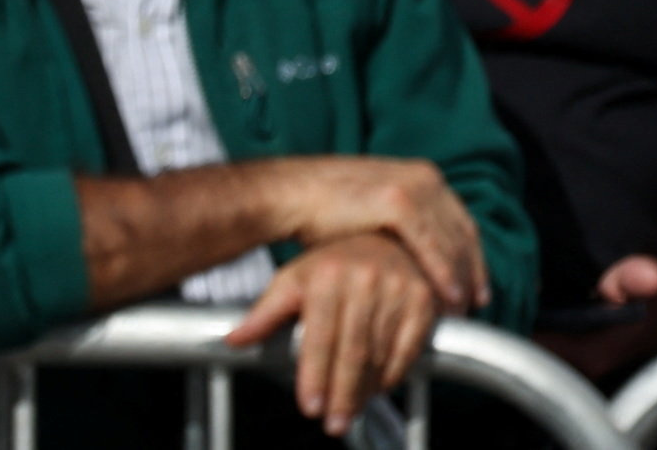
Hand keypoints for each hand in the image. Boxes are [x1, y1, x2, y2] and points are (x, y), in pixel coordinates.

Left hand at [230, 230, 443, 424]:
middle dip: (342, 394)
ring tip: (349, 410)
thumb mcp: (294, 280)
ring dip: (365, 390)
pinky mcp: (423, 300)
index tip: (310, 406)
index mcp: (327, 274)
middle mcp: (365, 279)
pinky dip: (392, 375)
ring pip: (380, 356)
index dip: (315, 375)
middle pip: (352, 352)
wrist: (383, 234)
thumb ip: (265, 313)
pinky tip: (377, 388)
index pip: (320, 337)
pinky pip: (408, 351)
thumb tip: (233, 340)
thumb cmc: (333, 262)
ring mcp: (398, 289)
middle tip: (333, 423)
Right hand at [264, 156, 488, 308]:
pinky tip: (448, 296)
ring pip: (451, 241)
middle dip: (471, 273)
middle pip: (462, 233)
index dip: (472, 259)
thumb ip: (404, 228)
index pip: (461, 224)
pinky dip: (443, 273)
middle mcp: (424, 176)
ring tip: (461, 310)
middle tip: (474, 306)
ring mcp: (412, 186)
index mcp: (423, 176)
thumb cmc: (328, 209)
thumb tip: (421, 262)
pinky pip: (432, 244)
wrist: (292, 194)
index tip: (477, 289)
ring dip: (461, 278)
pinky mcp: (397, 201)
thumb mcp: (377, 212)